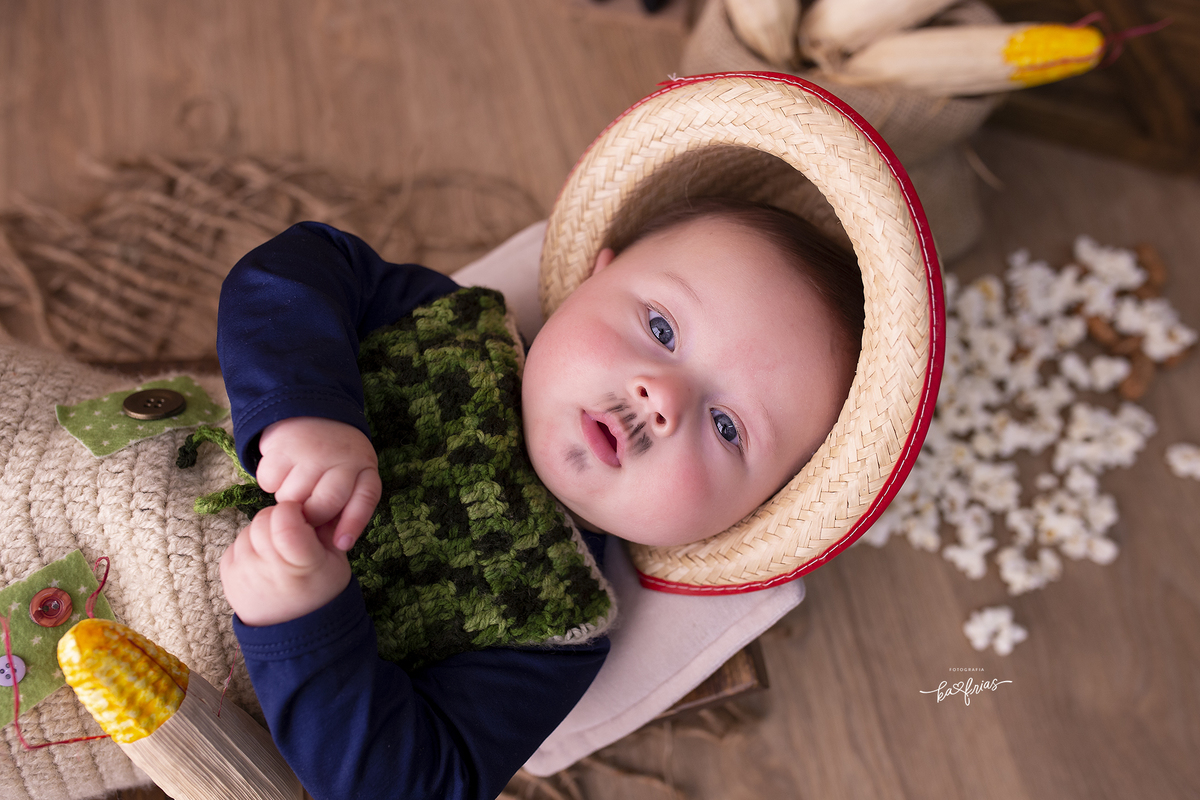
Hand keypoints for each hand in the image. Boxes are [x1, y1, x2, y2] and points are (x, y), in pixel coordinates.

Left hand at [221, 502, 351, 626]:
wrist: (295, 632)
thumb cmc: (322, 591)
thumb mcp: (336, 560)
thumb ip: (326, 527)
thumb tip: (314, 498)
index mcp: (301, 563)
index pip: (284, 517)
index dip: (292, 510)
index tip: (301, 518)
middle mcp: (267, 568)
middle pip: (263, 519)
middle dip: (277, 519)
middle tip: (290, 532)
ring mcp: (243, 574)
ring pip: (248, 530)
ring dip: (263, 533)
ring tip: (277, 552)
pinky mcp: (227, 577)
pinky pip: (235, 545)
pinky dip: (249, 547)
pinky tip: (264, 561)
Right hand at [256, 417, 381, 550]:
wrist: (313, 411)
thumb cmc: (333, 458)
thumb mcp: (351, 474)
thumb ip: (346, 504)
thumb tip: (334, 544)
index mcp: (365, 467)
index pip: (365, 499)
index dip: (353, 524)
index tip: (342, 544)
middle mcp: (343, 457)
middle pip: (326, 504)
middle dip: (311, 516)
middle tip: (304, 513)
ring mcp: (314, 450)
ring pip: (293, 496)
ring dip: (287, 500)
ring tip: (294, 486)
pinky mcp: (284, 445)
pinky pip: (269, 481)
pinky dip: (269, 483)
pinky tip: (281, 472)